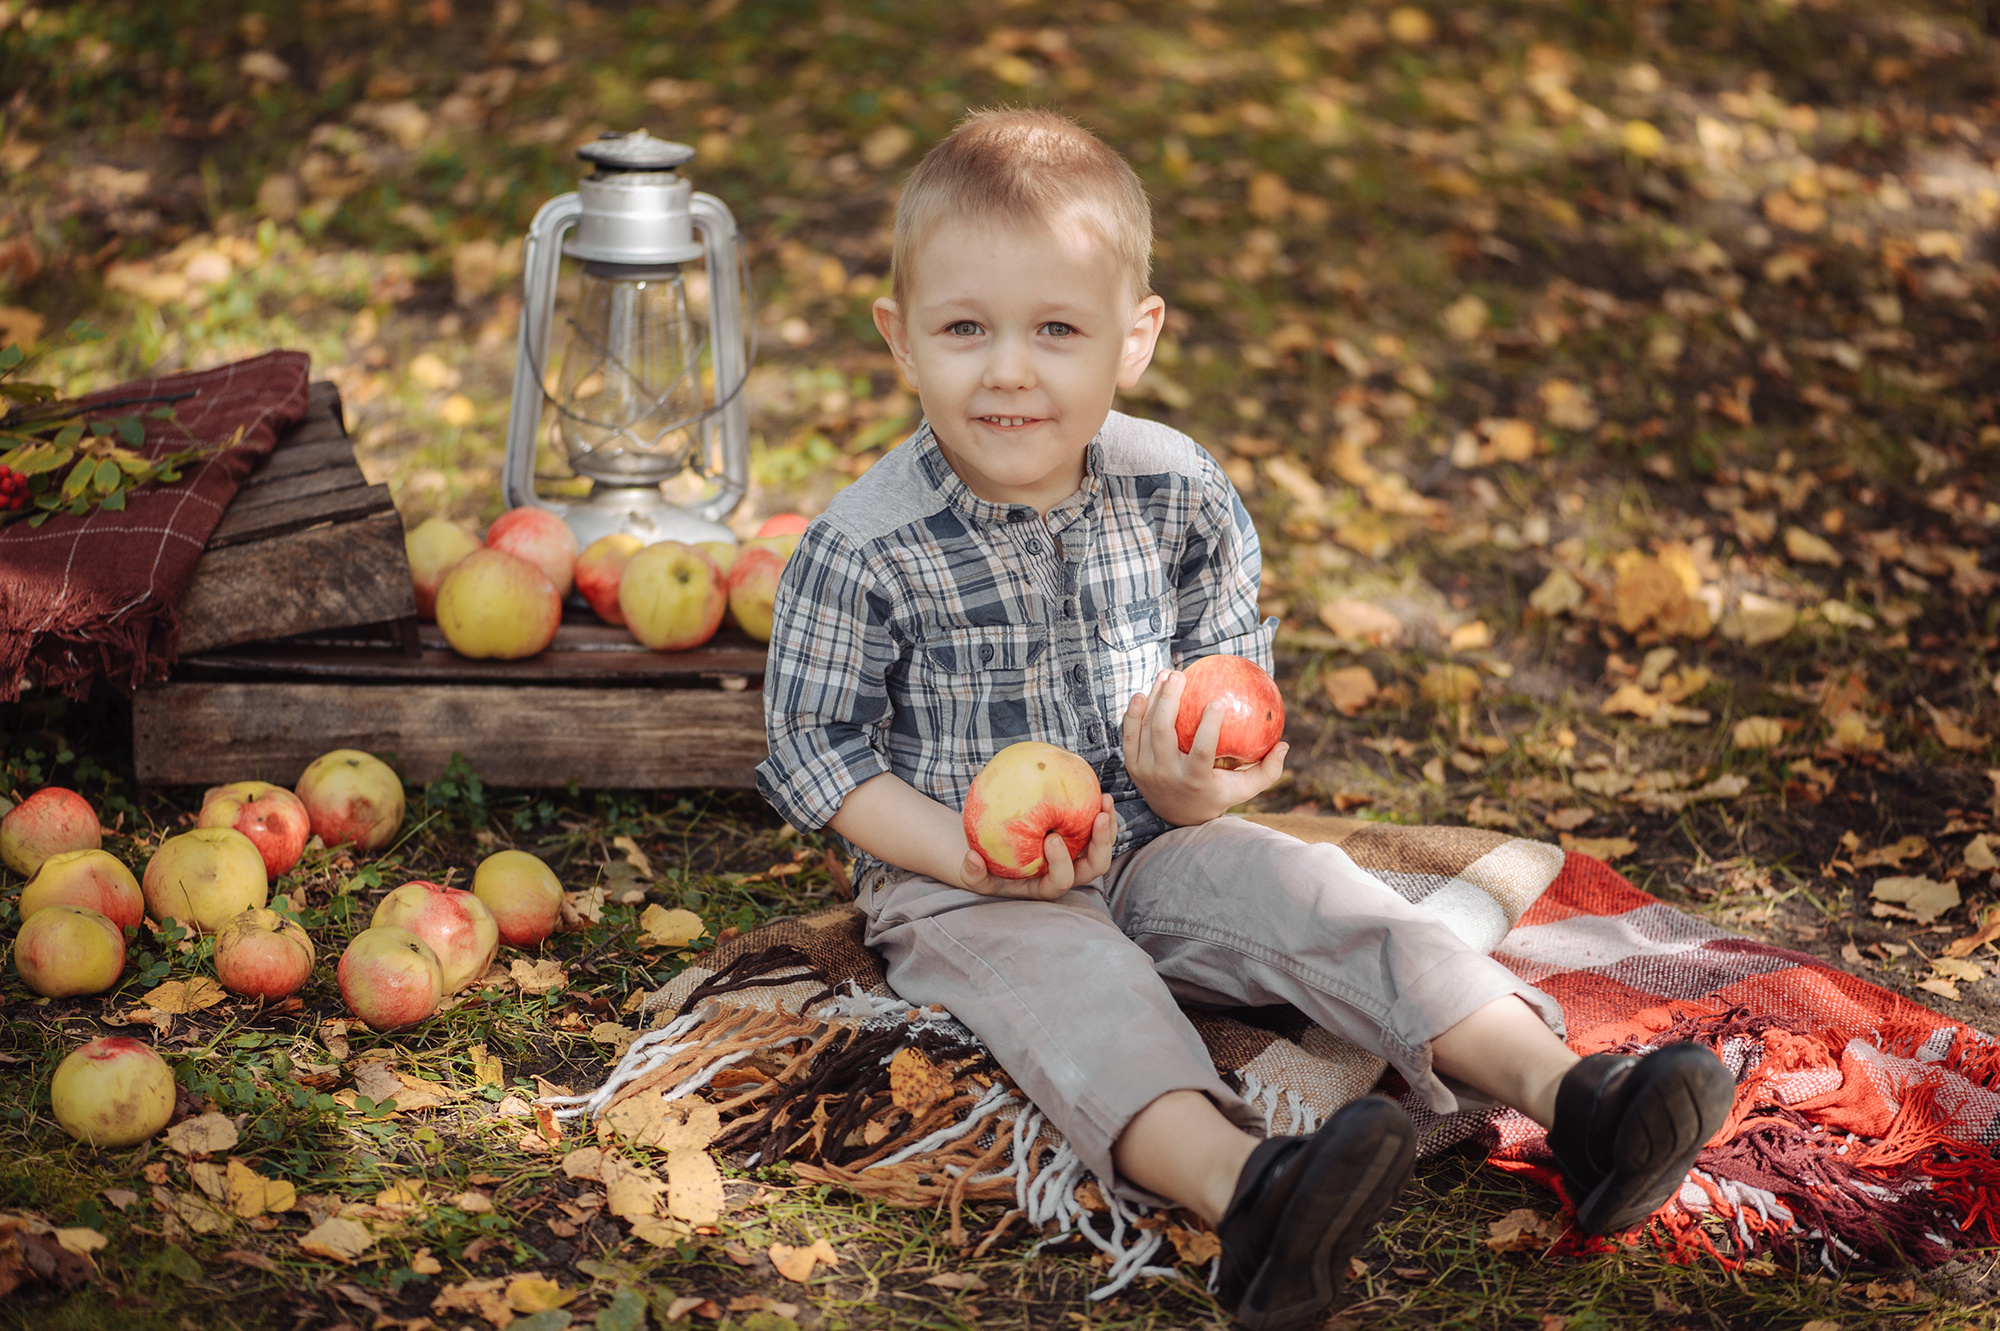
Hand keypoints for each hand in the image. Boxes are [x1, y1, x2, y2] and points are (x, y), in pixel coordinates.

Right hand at [956, 794, 1116, 900]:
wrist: (996, 854)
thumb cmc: (986, 867)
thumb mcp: (972, 873)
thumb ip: (971, 872)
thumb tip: (972, 859)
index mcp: (1045, 886)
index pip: (1060, 882)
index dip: (1061, 864)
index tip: (1051, 838)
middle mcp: (1066, 873)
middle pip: (1094, 867)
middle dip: (1101, 845)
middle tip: (1097, 818)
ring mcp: (1076, 857)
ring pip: (1102, 847)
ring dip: (1109, 826)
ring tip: (1105, 800)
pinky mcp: (1079, 839)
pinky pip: (1095, 828)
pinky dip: (1099, 811)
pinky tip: (1097, 790)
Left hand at [1123, 669, 1287, 826]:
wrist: (1176, 816)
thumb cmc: (1217, 794)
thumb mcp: (1243, 789)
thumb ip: (1267, 771)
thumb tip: (1285, 744)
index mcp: (1194, 780)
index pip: (1201, 751)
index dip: (1209, 727)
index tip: (1218, 701)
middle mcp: (1166, 775)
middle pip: (1162, 733)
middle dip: (1168, 700)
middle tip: (1180, 675)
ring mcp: (1145, 770)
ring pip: (1144, 728)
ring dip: (1153, 698)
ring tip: (1166, 675)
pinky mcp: (1132, 766)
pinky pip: (1129, 735)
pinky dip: (1133, 713)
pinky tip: (1143, 693)